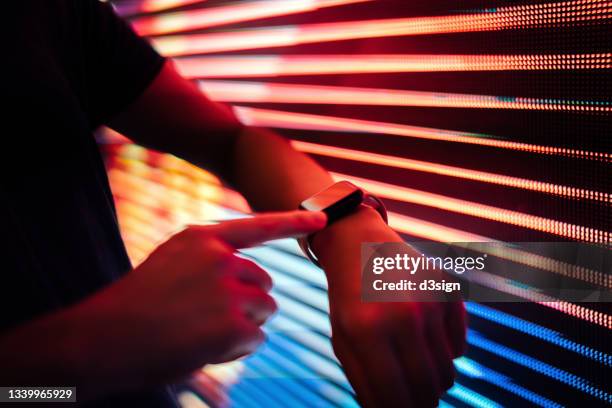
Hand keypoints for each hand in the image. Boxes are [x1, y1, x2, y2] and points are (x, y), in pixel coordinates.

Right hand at [72, 210, 325, 391]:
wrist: (101, 338)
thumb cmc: (134, 306)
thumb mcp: (170, 264)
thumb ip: (210, 262)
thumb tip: (254, 284)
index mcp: (203, 239)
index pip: (259, 227)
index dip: (293, 224)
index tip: (323, 218)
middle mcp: (221, 258)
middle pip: (264, 283)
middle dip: (247, 302)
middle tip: (206, 317)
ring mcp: (228, 289)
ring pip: (264, 310)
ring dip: (243, 325)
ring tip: (200, 331)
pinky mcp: (233, 324)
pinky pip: (256, 338)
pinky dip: (237, 349)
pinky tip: (203, 347)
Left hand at [312, 207, 465, 407]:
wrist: (361, 247)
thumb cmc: (350, 301)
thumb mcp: (344, 340)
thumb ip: (365, 382)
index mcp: (366, 330)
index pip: (393, 394)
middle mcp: (402, 314)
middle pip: (427, 387)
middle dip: (421, 404)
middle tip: (417, 404)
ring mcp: (430, 300)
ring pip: (447, 371)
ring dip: (433, 381)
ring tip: (415, 368)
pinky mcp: (449, 291)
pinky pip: (460, 347)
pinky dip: (446, 353)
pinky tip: (425, 337)